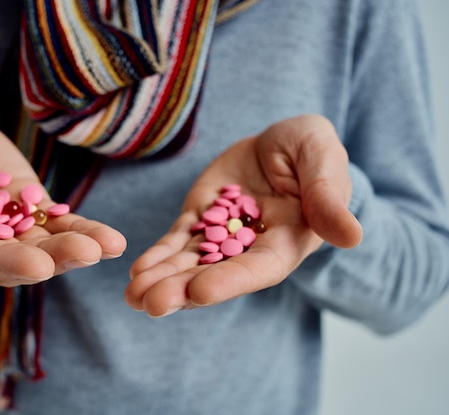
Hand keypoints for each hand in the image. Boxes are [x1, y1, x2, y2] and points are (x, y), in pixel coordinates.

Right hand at [0, 102, 125, 285]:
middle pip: (15, 258)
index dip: (3, 262)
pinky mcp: (30, 207)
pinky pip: (57, 222)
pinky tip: (111, 239)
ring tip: (108, 245)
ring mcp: (7, 226)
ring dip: (75, 247)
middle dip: (52, 258)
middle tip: (87, 253)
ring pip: (42, 244)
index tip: (37, 265)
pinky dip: (82, 229)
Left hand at [125, 114, 361, 315]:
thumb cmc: (309, 149)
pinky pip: (177, 242)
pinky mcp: (198, 220)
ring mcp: (221, 235)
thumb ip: (329, 194)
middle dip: (183, 290)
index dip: (231, 280)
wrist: (277, 144)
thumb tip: (351, 236)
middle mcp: (251, 246)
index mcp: (288, 239)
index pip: (259, 267)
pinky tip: (137, 271)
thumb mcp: (323, 158)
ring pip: (190, 263)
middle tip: (151, 304)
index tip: (199, 292)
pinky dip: (158, 256)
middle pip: (216, 274)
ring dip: (163, 280)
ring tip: (132, 297)